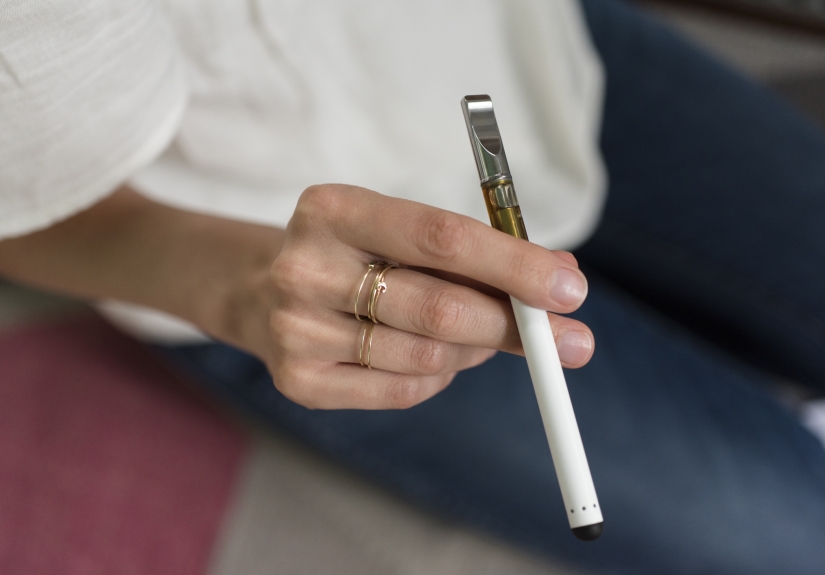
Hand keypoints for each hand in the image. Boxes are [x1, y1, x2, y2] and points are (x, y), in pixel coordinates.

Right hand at [255, 184, 593, 409]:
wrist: (259, 290)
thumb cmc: (355, 254)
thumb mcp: (399, 231)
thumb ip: (473, 253)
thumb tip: (559, 280)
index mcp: (334, 209)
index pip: (442, 237)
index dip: (514, 266)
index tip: (570, 290)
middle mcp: (306, 268)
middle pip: (439, 307)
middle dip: (513, 325)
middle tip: (564, 340)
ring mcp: (296, 329)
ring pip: (428, 356)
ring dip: (474, 349)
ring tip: (477, 334)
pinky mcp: (299, 380)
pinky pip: (403, 390)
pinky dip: (439, 376)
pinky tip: (435, 356)